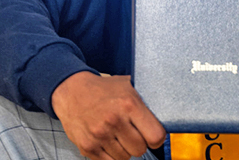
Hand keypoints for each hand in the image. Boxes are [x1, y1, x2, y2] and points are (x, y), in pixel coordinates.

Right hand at [51, 72, 165, 159]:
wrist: (71, 91)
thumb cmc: (102, 89)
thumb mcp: (127, 86)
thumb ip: (144, 101)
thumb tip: (166, 112)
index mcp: (129, 105)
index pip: (155, 136)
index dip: (157, 138)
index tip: (153, 136)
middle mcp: (114, 121)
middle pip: (140, 149)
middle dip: (139, 143)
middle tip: (132, 133)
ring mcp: (100, 135)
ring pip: (125, 158)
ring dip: (124, 150)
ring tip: (117, 135)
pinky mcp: (87, 146)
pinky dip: (111, 155)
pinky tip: (108, 142)